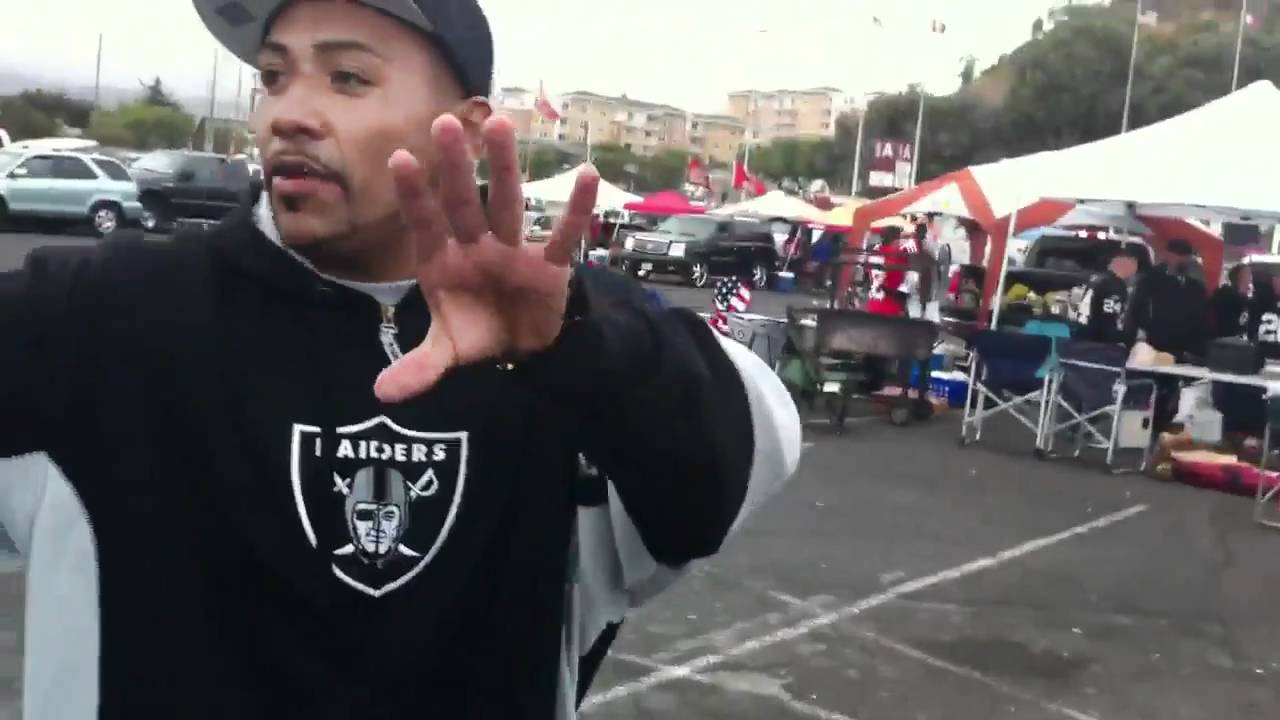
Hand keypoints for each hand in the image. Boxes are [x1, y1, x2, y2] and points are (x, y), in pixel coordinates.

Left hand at [373, 114, 599, 402]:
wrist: (523, 346)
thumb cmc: (479, 332)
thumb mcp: (448, 352)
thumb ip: (418, 368)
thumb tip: (381, 395)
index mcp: (443, 262)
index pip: (425, 225)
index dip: (414, 195)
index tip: (399, 158)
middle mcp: (475, 246)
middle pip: (464, 201)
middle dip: (455, 165)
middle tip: (445, 122)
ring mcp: (512, 249)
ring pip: (507, 202)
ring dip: (504, 165)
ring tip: (500, 122)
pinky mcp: (548, 264)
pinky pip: (563, 234)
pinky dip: (576, 209)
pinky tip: (588, 175)